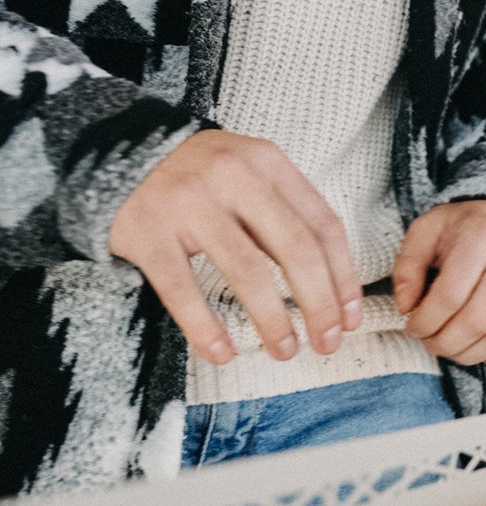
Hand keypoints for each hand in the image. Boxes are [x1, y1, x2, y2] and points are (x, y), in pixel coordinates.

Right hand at [107, 131, 362, 365]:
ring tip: (285, 350)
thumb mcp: (247, 171)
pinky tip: (222, 352)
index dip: (343, 275)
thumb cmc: (197, 175)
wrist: (115, 152)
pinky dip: (206, 328)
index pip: (322, 224)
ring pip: (247, 272)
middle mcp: (233, 177)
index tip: (350, 315)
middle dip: (320, 304)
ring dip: (273, 320)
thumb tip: (332, 283)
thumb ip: (284, 211)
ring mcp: (189, 204)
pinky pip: (183, 290)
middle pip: (295, 249)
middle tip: (328, 342)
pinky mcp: (148, 232)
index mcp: (267, 162)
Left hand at [391, 200, 485, 364]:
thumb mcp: (427, 231)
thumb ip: (408, 266)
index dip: (425, 321)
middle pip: (477, 321)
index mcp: (485, 234)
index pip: (451, 295)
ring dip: (468, 354)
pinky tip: (478, 345)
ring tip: (450, 346)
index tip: (413, 326)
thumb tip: (407, 306)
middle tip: (429, 341)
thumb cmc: (468, 227)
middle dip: (444, 342)